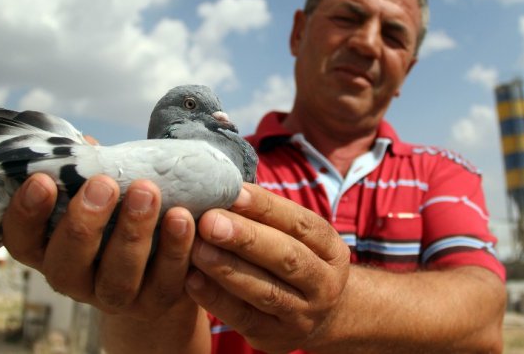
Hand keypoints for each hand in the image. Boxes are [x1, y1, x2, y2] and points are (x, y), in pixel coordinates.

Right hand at [2, 173, 197, 318]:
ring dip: (132, 234)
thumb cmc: (118, 208)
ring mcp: (112, 297)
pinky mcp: (153, 303)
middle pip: (67, 264)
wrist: (159, 258)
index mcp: (47, 249)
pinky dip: (175, 250)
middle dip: (84, 223)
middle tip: (104, 184)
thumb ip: (87, 170)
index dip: (26, 214)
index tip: (42, 180)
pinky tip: (182, 218)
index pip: (22, 240)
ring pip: (116, 279)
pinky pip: (164, 283)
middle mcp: (73, 279)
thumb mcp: (99, 189)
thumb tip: (86, 145)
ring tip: (148, 191)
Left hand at [186, 182, 350, 352]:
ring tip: (195, 248)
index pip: (300, 223)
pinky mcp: (274, 337)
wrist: (320, 316)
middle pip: (286, 258)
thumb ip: (268, 217)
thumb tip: (224, 185)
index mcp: (330, 249)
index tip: (232, 192)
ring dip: (227, 268)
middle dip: (246, 238)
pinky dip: (216, 298)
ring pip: (265, 291)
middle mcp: (323, 283)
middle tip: (209, 221)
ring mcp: (301, 314)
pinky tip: (192, 279)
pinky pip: (244, 317)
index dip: (266, 207)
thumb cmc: (296, 259)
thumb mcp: (298, 237)